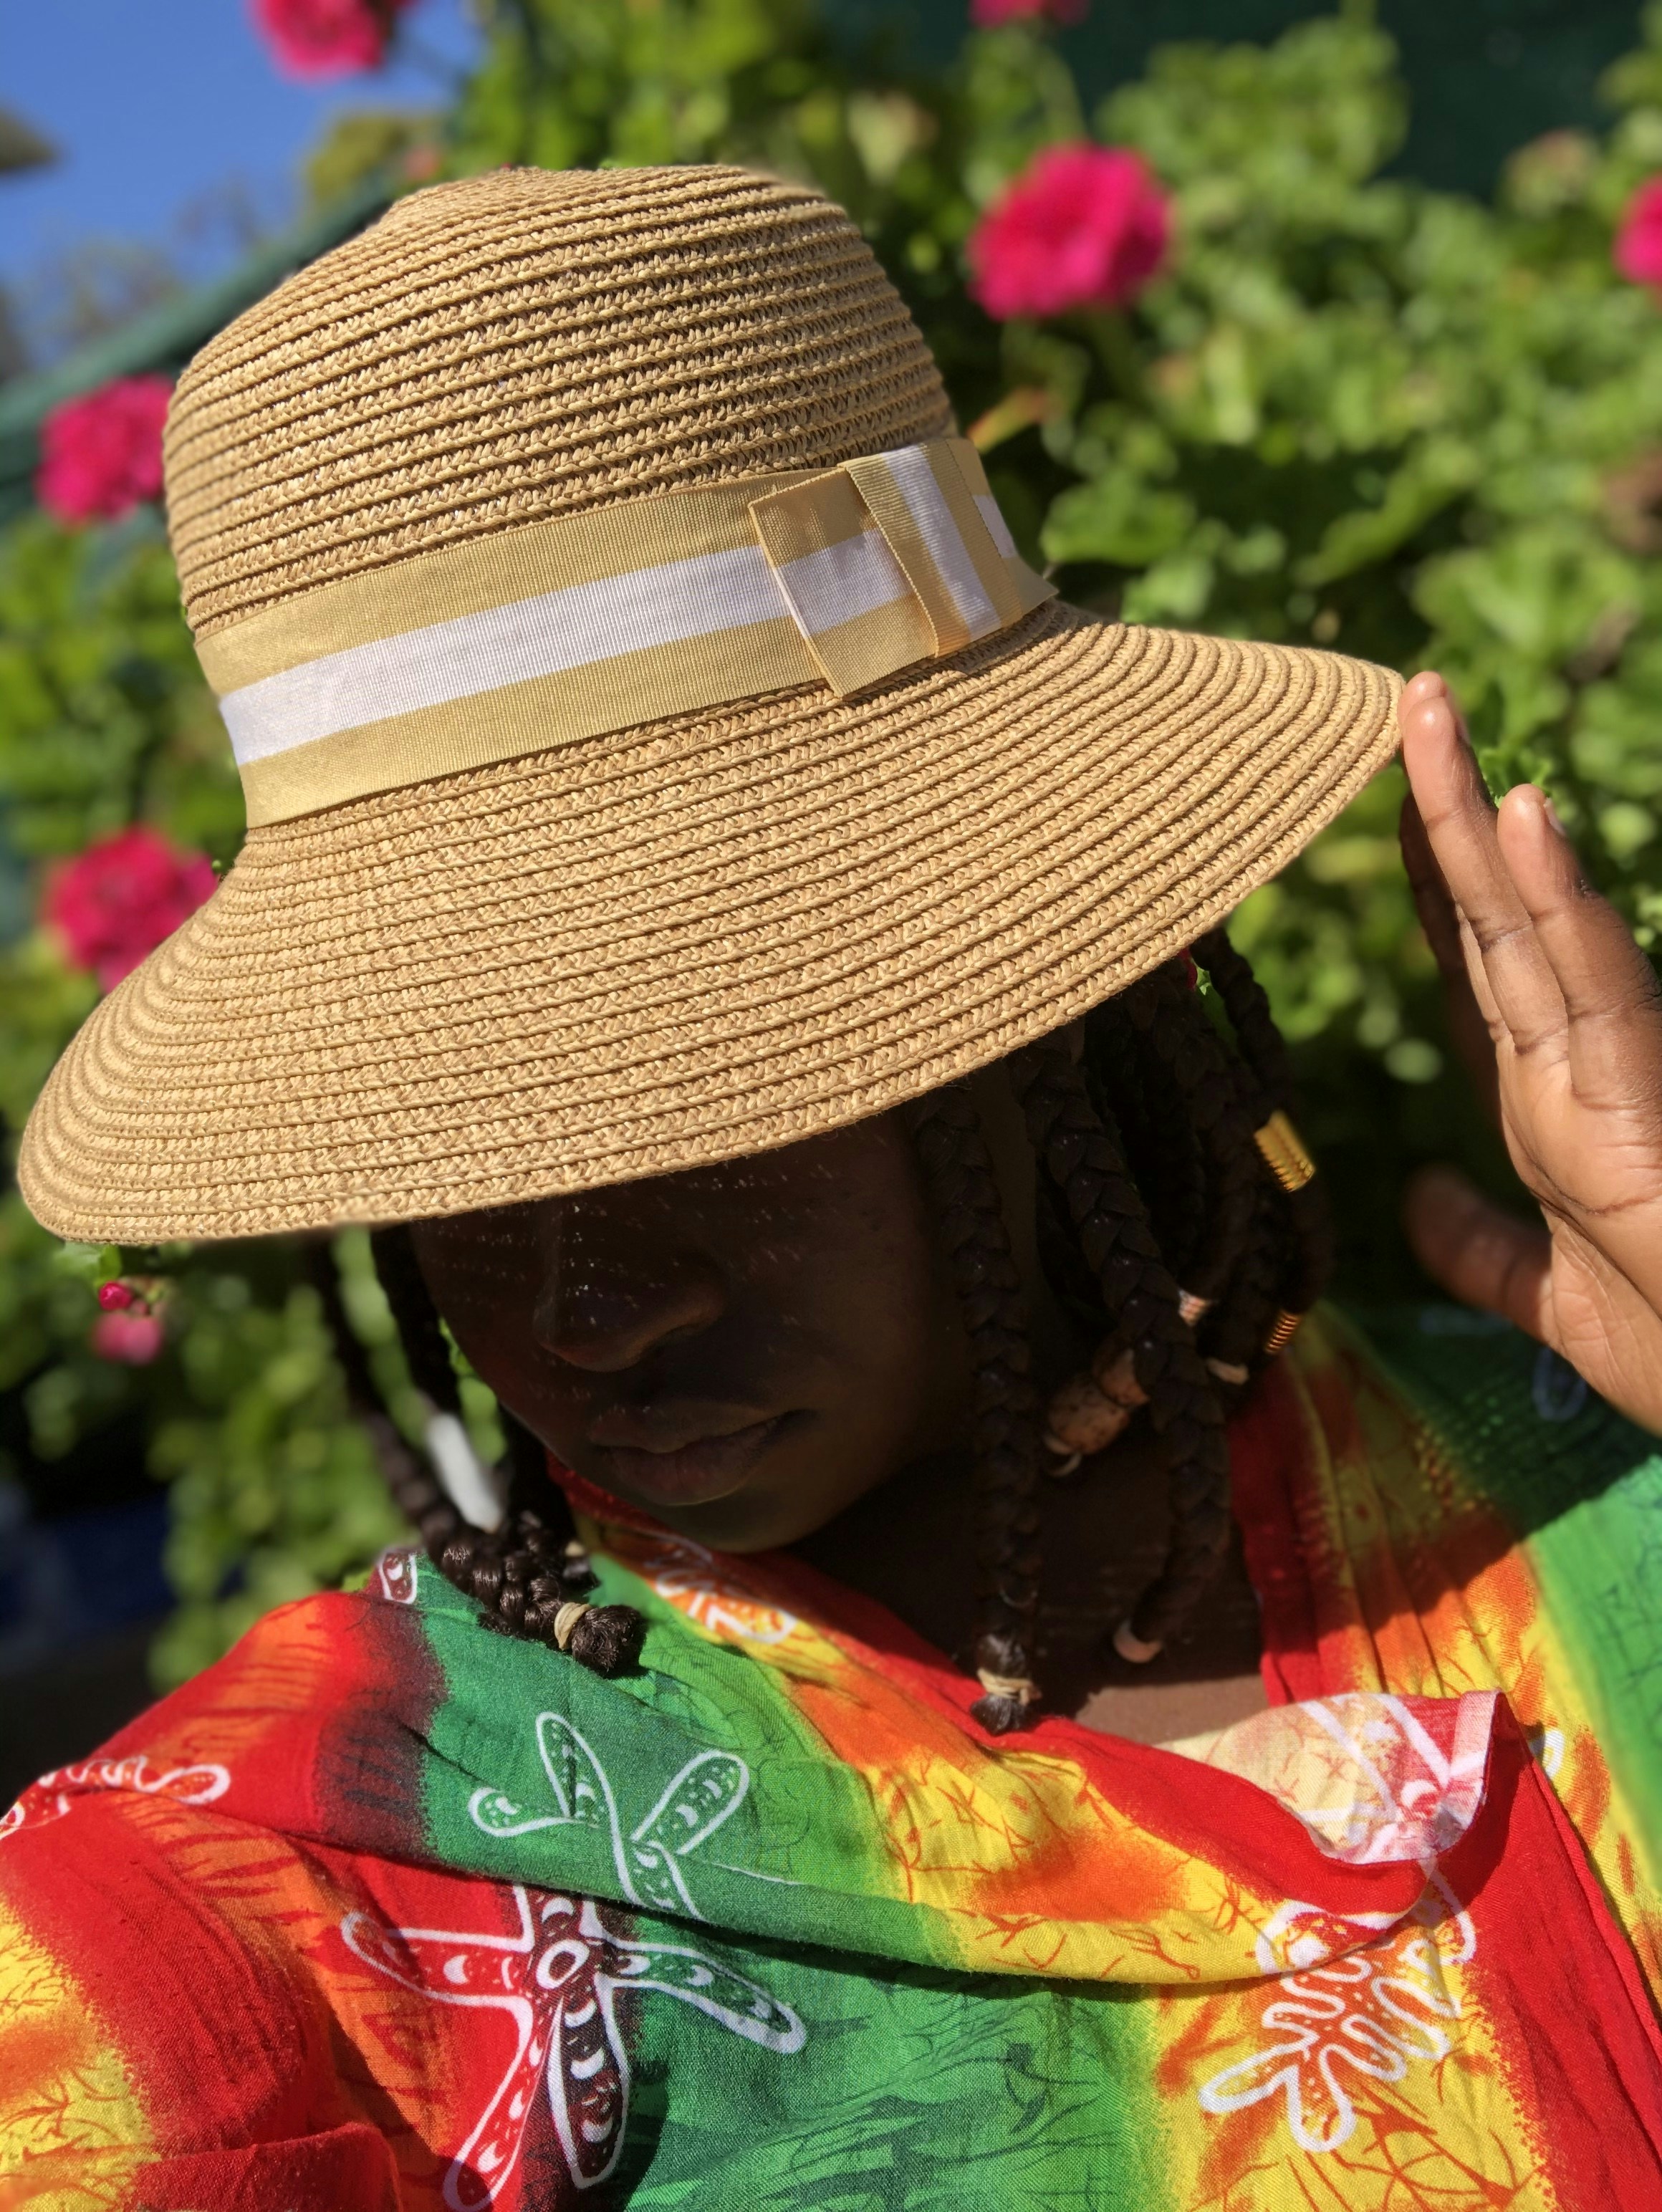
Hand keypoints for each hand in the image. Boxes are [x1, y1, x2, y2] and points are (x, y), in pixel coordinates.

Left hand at [1397, 670, 1661, 1433]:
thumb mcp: (1553, 1302)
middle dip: (1442, 808)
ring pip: (1531, 919)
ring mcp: (1617, 1074)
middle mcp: (1577, 1071)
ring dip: (1479, 814)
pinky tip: (1521, 817)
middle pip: (1490, 916)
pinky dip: (1556, 899)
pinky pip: (1598, 983)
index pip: (1477, 966)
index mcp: (1548, 1107)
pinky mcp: (1647, 1098)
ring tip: (1428, 711)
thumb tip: (1410, 1195)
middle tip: (1403, 699)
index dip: (1434, 881)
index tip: (1393, 801)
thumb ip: (1478, 1248)